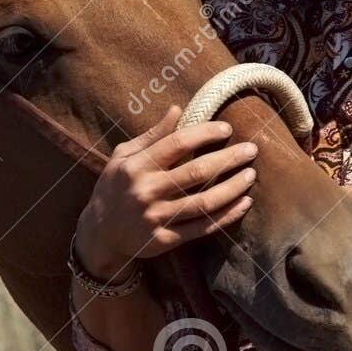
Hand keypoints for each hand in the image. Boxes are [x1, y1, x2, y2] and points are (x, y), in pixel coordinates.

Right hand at [75, 105, 256, 278]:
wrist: (99, 232)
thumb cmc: (115, 186)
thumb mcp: (123, 156)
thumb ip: (152, 135)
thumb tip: (178, 110)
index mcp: (136, 166)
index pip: (177, 144)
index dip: (205, 134)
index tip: (227, 129)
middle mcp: (147, 191)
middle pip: (196, 172)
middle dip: (228, 159)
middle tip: (252, 150)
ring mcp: (156, 218)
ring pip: (204, 202)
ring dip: (233, 188)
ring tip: (251, 175)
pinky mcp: (165, 240)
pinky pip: (203, 228)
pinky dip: (227, 216)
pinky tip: (244, 204)